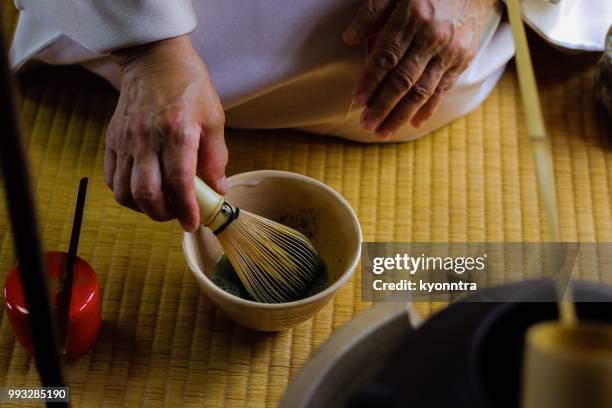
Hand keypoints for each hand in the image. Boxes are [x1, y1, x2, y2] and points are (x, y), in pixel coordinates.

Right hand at [106, 35, 227, 231]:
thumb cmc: (189, 85)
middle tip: (178, 215)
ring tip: (162, 206)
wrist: (154, 58)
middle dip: (164, 215)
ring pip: (125, 191)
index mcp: (177, 131)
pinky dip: (126, 195)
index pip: (179, 182)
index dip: (186, 209)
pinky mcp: (112, 139)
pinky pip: (112, 178)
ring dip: (144, 208)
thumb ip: (216, 157)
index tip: (193, 223)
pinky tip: (143, 192)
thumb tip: (218, 190)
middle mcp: (147, 137)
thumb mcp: (214, 117)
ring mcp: (125, 139)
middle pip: (147, 193)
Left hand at [343, 0, 495, 138]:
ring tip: (383, 131)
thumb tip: (350, 38)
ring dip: (401, 114)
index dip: (370, 81)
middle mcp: (432, 37)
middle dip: (382, 106)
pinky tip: (413, 123)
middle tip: (366, 124)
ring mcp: (450, 51)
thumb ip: (373, 10)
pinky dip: (428, 109)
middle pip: (402, 80)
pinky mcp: (463, 59)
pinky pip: (443, 89)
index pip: (386, 57)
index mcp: (413, 17)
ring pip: (421, 91)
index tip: (357, 101)